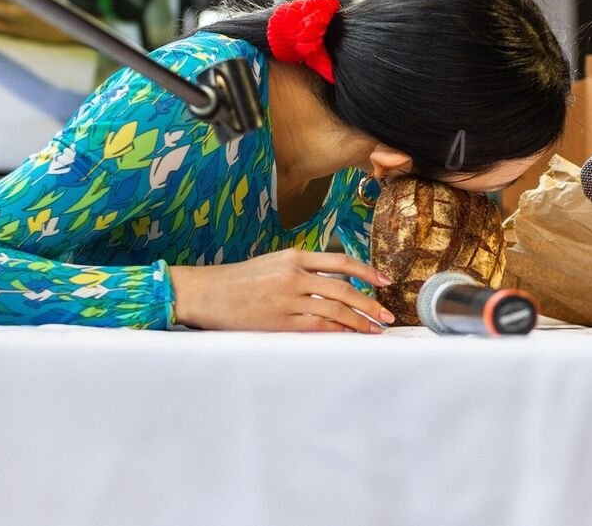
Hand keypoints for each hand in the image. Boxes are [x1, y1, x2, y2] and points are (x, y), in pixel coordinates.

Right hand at [169, 249, 396, 332]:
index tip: (384, 280)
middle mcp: (294, 274)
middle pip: (344, 288)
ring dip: (360, 321)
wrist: (204, 292)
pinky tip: (350, 336)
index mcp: (293, 256)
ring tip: (375, 330)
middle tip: (387, 316)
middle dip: (370, 304)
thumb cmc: (236, 281)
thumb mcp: (271, 263)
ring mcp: (288, 298)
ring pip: (336, 309)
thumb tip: (329, 284)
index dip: (366, 271)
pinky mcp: (280, 320)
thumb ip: (299, 269)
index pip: (340, 261)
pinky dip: (339, 331)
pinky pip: (318, 326)